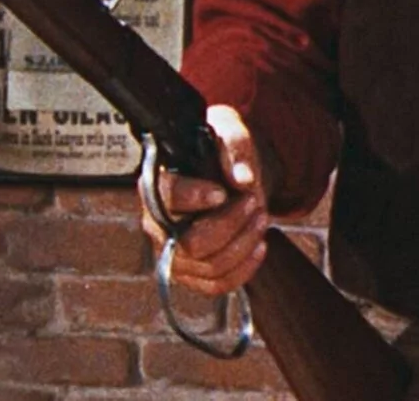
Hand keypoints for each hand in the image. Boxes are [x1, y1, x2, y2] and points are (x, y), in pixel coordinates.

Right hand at [137, 104, 271, 295]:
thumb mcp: (230, 132)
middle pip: (190, 243)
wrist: (232, 175)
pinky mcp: (191, 273)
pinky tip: (260, 245)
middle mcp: (157, 224)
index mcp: (157, 184)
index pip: (165, 198)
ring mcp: (172, 253)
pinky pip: (216, 285)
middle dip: (230, 224)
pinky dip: (244, 269)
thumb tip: (243, 180)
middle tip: (254, 200)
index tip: (221, 192)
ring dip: (244, 244)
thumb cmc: (223, 151)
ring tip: (261, 216)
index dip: (193, 198)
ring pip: (208, 267)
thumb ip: (235, 149)